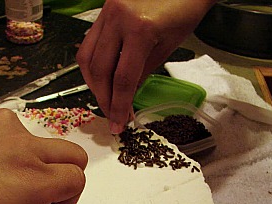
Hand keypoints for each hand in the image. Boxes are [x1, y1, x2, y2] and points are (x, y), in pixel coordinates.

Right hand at [77, 0, 215, 133]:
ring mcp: (107, 13)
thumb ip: (143, 71)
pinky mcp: (103, 11)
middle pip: (99, 72)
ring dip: (93, 84)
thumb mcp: (169, 44)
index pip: (123, 80)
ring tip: (104, 97)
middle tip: (111, 114)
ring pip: (86, 58)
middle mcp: (118, 19)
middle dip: (103, 99)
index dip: (118, 107)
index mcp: (140, 29)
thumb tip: (126, 96)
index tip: (118, 124)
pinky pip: (88, 44)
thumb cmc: (185, 5)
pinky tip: (100, 76)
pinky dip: (92, 64)